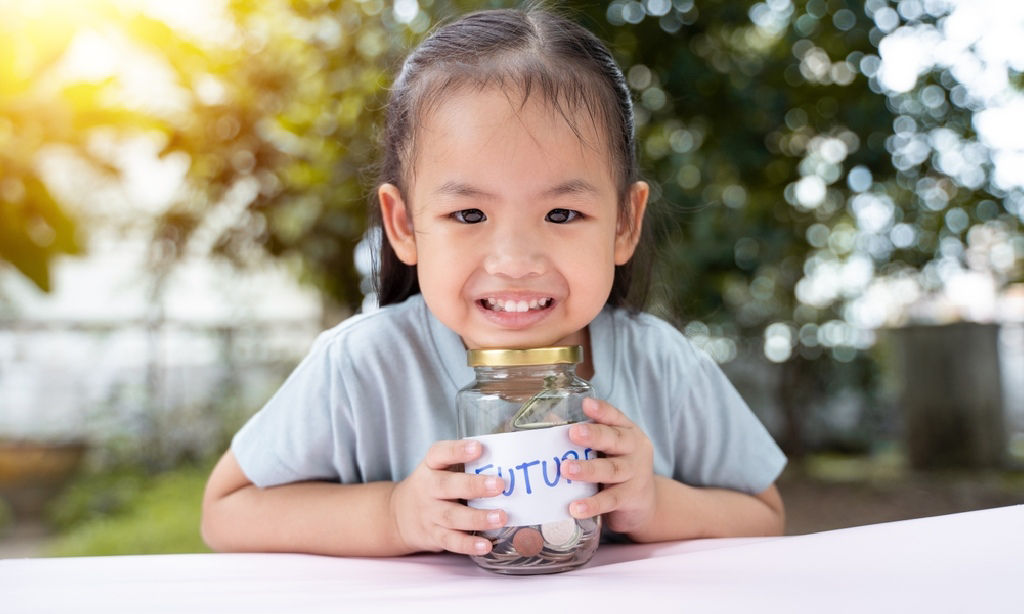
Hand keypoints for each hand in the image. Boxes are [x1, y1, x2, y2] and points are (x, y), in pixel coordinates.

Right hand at [389, 439, 507, 554]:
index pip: (440, 453)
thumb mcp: (441, 469)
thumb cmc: (433, 486)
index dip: (458, 450)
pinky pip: (451, 541)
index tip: (478, 447)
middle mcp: (427, 488)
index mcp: (430, 466)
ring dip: (478, 518)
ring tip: (500, 516)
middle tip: (500, 485)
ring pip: (452, 516)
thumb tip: (507, 463)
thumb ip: (465, 465)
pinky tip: (486, 545)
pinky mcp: (434, 535)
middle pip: (447, 486)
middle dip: (474, 486)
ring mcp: (429, 514)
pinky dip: (468, 544)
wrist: (400, 515)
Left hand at [564, 397, 655, 533]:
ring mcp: (635, 474)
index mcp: (627, 433)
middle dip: (594, 436)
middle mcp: (634, 450)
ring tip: (566, 469)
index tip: (586, 404)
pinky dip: (592, 504)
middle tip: (573, 433)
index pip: (615, 417)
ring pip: (611, 470)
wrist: (645, 506)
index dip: (601, 411)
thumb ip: (586, 437)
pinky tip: (576, 507)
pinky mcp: (630, 498)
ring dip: (588, 469)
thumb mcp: (607, 450)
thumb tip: (550, 419)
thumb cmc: (617, 469)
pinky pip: (610, 500)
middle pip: (615, 440)